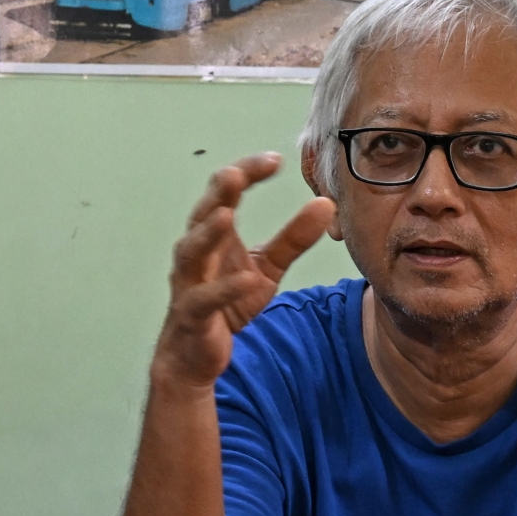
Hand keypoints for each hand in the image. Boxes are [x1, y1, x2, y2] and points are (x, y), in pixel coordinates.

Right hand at [153, 154, 335, 391]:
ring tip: (227, 214)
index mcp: (214, 234)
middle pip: (203, 213)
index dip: (247, 172)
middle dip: (219, 192)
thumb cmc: (227, 303)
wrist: (197, 355)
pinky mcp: (191, 315)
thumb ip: (294, 237)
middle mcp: (196, 251)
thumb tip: (326, 205)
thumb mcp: (268, 268)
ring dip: (207, 233)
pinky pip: (204, 299)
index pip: (225, 191)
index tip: (276, 160)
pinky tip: (246, 280)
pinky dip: (224, 288)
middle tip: (236, 173)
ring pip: (191, 251)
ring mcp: (189, 282)